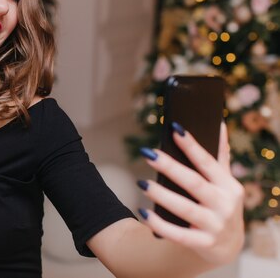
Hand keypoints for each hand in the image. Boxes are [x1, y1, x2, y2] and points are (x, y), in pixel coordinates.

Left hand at [138, 122, 244, 265]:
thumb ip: (220, 155)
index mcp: (229, 185)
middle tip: (148, 152)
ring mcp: (215, 226)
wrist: (228, 246)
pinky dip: (160, 225)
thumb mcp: (225, 182)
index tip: (174, 128)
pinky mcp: (203, 244)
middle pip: (194, 183)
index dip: (191, 145)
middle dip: (170, 167)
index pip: (207, 162)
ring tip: (142, 183)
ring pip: (185, 208)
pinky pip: (178, 235)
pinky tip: (143, 212)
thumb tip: (220, 123)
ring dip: (162, 195)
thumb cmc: (220, 204)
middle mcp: (224, 205)